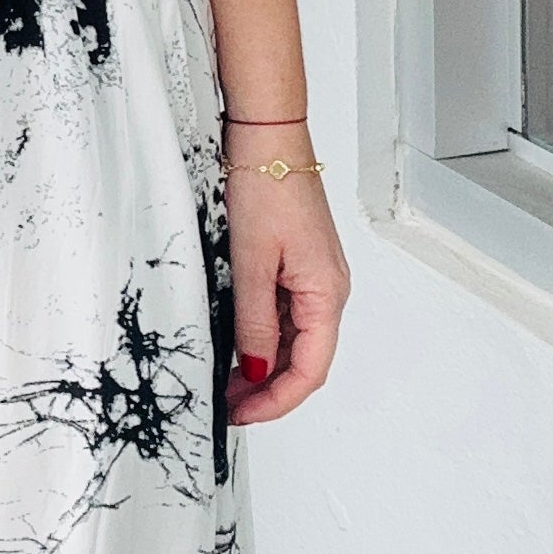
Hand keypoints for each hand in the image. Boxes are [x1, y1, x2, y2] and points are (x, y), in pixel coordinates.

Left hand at [221, 123, 350, 426]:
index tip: (242, 415)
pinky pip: (284, 317)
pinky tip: (235, 348)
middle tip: (227, 407)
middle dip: (268, 392)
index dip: (276, 402)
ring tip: (224, 384)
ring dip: (263, 369)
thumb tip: (257, 370)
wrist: (269, 137)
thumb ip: (254, 324)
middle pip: (304, 361)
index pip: (310, 370)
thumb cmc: (268, 186)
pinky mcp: (296, 266)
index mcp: (326, 294)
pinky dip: (261, 340)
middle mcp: (327, 291)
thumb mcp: (251, 263)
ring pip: (293, 342)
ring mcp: (312, 279)